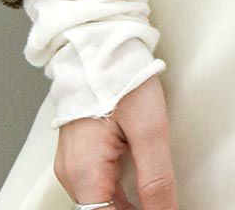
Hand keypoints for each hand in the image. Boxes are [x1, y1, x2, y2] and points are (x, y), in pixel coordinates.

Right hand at [53, 72, 177, 209]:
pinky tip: (140, 197)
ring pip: (99, 203)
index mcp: (84, 172)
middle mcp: (72, 172)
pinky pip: (98, 186)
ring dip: (126, 208)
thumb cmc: (119, 73)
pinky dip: (118, 197)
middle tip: (162, 205)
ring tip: (156, 202)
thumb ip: (157, 178)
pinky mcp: (80, 153)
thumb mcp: (149, 127)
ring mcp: (73, 163)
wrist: (100, 41)